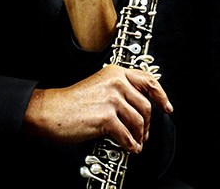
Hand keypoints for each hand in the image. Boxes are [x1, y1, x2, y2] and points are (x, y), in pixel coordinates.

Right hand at [22, 65, 172, 152]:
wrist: (52, 110)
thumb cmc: (73, 101)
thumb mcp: (99, 85)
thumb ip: (120, 89)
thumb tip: (142, 105)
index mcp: (115, 72)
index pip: (148, 81)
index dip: (161, 96)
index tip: (167, 107)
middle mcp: (115, 83)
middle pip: (146, 105)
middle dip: (147, 123)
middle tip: (144, 133)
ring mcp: (111, 99)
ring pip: (139, 122)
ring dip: (139, 136)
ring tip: (135, 142)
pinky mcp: (106, 117)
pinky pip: (127, 135)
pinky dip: (131, 145)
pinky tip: (129, 147)